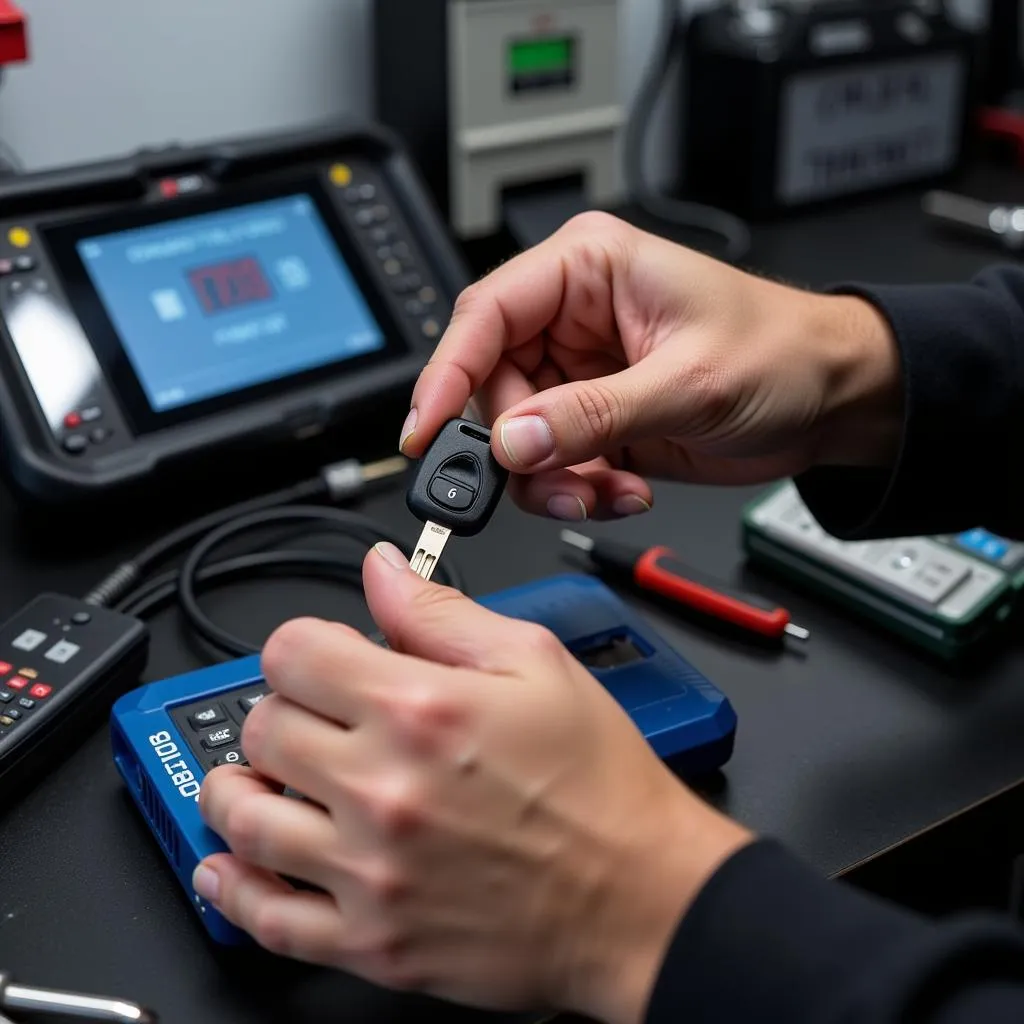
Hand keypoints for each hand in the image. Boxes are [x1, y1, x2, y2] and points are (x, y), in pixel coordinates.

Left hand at [193, 543, 751, 1023]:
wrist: (640, 897)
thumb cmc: (600, 784)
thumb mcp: (538, 663)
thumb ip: (442, 613)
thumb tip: (385, 571)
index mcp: (421, 709)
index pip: (294, 653)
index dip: (304, 645)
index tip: (320, 659)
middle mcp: (384, 788)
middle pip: (264, 727)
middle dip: (283, 710)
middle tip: (313, 720)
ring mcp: (371, 871)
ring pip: (244, 819)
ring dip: (237, 789)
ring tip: (258, 780)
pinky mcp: (373, 942)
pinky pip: (268, 919)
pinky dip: (232, 888)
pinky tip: (228, 864)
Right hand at [401, 212, 902, 520]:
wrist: (834, 399)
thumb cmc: (784, 352)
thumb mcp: (688, 381)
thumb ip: (592, 414)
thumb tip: (512, 440)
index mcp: (588, 269)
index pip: (485, 314)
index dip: (446, 374)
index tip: (425, 430)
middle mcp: (573, 317)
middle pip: (491, 386)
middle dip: (515, 446)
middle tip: (550, 478)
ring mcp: (581, 372)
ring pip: (516, 434)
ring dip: (549, 476)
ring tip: (602, 488)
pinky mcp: (594, 417)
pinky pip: (551, 461)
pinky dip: (575, 487)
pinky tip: (623, 487)